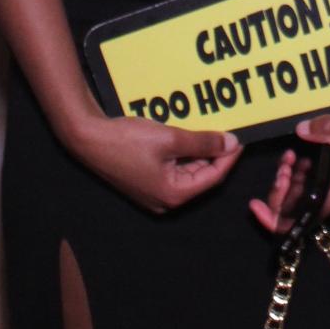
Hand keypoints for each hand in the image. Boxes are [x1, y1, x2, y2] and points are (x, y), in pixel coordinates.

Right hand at [68, 110, 240, 213]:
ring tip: (210, 129)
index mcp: (173, 195)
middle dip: (214, 153)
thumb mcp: (170, 139)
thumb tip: (230, 143)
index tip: (240, 137)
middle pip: (200, 175)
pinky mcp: (146, 180)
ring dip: (198, 151)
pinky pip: (172, 168)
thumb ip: (202, 142)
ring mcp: (154, 191)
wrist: (89, 138)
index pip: (213, 177)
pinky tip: (188, 134)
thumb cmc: (127, 141)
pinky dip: (182, 153)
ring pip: (186, 171)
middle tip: (227, 130)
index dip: (228, 156)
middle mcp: (165, 199)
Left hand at [249, 114, 329, 233]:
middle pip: (288, 209)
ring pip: (293, 194)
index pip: (294, 224)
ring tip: (290, 157)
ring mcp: (323, 186)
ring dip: (285, 178)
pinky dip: (294, 169)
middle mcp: (323, 197)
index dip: (271, 220)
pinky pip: (301, 180)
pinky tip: (297, 153)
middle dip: (278, 191)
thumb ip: (329, 130)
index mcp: (327, 198)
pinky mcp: (325, 174)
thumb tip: (301, 129)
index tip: (256, 203)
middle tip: (284, 167)